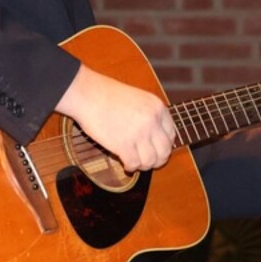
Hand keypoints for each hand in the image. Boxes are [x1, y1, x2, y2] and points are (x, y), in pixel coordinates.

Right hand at [56, 65, 176, 172]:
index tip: (157, 149)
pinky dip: (130, 167)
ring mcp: (139, 134)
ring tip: (135, 162)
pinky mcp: (124, 145)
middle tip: (148, 161)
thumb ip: (149, 115)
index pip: (172, 134)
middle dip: (158, 160)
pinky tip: (125, 164)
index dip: (165, 145)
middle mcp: (152, 121)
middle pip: (165, 151)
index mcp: (157, 107)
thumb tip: (155, 136)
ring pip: (151, 161)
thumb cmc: (107, 94)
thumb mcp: (139, 98)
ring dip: (144, 165)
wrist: (88, 94)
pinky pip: (134, 164)